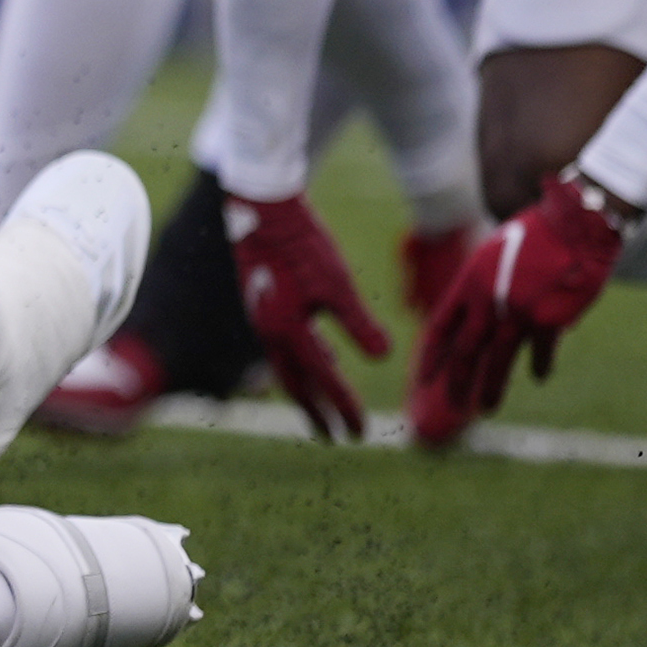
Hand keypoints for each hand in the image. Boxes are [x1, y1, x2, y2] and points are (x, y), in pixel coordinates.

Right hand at [222, 190, 390, 441]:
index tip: (361, 432)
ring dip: (310, 387)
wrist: (262, 209)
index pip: (323, 381)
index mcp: (287, 332)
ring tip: (330, 401)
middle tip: (335, 436)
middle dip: (317, 412)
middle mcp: (269, 332)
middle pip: (295, 384)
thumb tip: (383, 357)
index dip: (344, 408)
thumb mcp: (337, 283)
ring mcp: (262, 318)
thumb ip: (358, 323)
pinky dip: (305, 359)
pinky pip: (283, 346)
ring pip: (287, 365)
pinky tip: (323, 353)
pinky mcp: (263, 303)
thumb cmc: (303, 244)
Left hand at [411, 170, 628, 435]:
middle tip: (451, 405)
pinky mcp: (548, 320)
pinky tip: (538, 377)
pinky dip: (540, 365)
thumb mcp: (494, 253)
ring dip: (491, 388)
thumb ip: (484, 286)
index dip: (432, 356)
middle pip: (465, 351)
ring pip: (498, 360)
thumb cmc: (536, 233)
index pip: (440, 328)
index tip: (423, 378)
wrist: (576, 224)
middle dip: (456, 382)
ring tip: (485, 408)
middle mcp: (487, 301)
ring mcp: (517, 313)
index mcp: (469, 283)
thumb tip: (478, 313)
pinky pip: (541, 351)